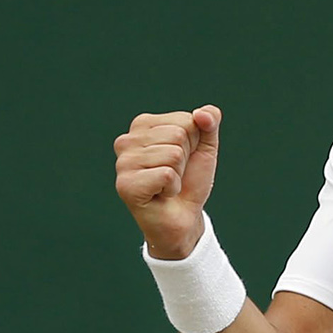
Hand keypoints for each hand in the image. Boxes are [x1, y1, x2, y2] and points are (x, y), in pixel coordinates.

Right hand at [114, 105, 221, 258]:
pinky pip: (167, 174)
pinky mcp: (126, 185)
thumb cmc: (189, 180)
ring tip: (167, 185)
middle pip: (178, 135)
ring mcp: (123, 164)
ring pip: (173, 155)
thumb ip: (209, 121)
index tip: (181, 159)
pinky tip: (162, 195)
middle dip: (186, 158)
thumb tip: (202, 114)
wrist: (183, 217)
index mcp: (142, 125)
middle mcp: (126, 141)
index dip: (193, 142)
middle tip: (174, 174)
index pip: (185, 119)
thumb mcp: (205, 146)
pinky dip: (173, 188)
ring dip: (179, 174)